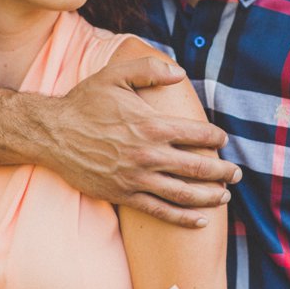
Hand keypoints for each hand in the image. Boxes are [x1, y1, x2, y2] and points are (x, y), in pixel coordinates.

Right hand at [41, 56, 240, 226]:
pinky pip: (160, 210)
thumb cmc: (85, 101)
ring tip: (225, 197)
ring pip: (183, 193)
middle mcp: (148, 154)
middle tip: (237, 174)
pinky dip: (182, 217)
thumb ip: (150, 69)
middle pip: (197, 168)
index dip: (216, 138)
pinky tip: (199, 219)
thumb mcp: (115, 74)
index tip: (224, 140)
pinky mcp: (124, 194)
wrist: (52, 134)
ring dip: (209, 197)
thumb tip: (180, 73)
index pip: (196, 135)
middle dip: (222, 172)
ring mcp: (136, 177)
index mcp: (151, 124)